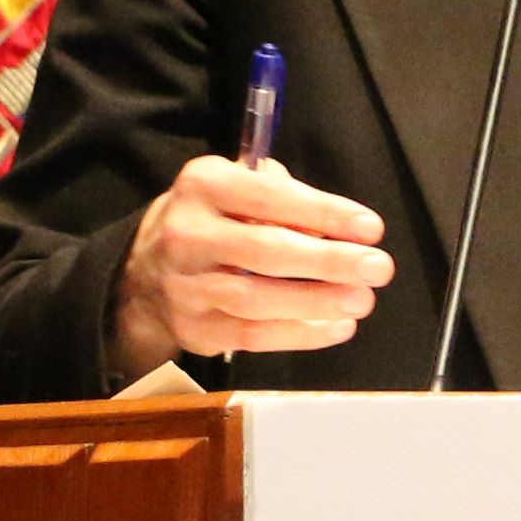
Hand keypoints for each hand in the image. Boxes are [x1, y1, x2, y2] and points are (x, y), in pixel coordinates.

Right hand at [112, 152, 393, 374]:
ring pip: (258, 299)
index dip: (323, 212)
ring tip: (362, 300)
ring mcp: (187, 286)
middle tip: (377, 268)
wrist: (143, 274)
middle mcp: (188, 233)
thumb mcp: (233, 190)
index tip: (371, 228)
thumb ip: (282, 199)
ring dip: (317, 302)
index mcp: (204, 185)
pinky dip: (299, 334)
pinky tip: (336, 328)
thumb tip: (337, 230)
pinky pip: (252, 335)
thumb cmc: (210, 222)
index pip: (270, 196)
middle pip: (265, 250)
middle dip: (328, 260)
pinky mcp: (194, 329)